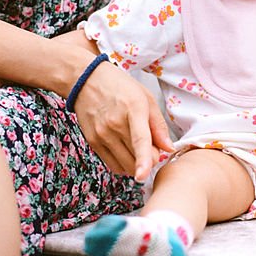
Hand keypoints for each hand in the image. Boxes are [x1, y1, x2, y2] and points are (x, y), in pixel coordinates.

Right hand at [71, 61, 173, 181]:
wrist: (86, 81)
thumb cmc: (119, 86)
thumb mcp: (145, 97)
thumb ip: (159, 125)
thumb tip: (169, 148)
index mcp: (133, 109)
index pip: (139, 139)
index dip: (143, 160)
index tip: (143, 175)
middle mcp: (115, 124)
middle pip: (136, 158)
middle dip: (149, 158)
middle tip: (151, 145)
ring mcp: (102, 134)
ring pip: (125, 166)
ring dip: (136, 163)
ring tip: (136, 145)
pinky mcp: (93, 142)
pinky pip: (113, 165)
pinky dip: (124, 164)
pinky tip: (126, 150)